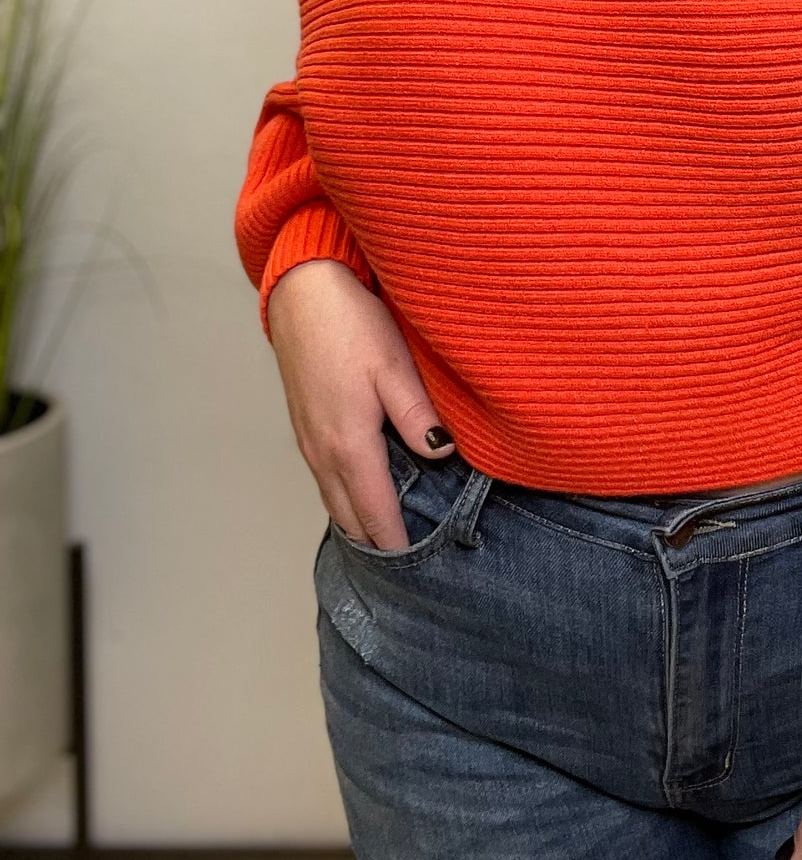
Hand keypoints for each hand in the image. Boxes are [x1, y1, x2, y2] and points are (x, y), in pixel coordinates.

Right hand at [266, 258, 454, 549]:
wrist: (302, 294)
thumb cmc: (352, 324)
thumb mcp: (394, 368)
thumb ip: (417, 416)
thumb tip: (440, 454)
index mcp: (349, 444)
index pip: (375, 512)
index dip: (396, 542)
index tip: (420, 566)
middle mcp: (323, 452)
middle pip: (350, 516)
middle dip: (377, 541)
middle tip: (411, 562)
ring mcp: (309, 441)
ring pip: (334, 500)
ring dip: (358, 521)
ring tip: (389, 538)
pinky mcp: (305, 426)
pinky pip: (324, 479)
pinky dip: (344, 498)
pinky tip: (363, 493)